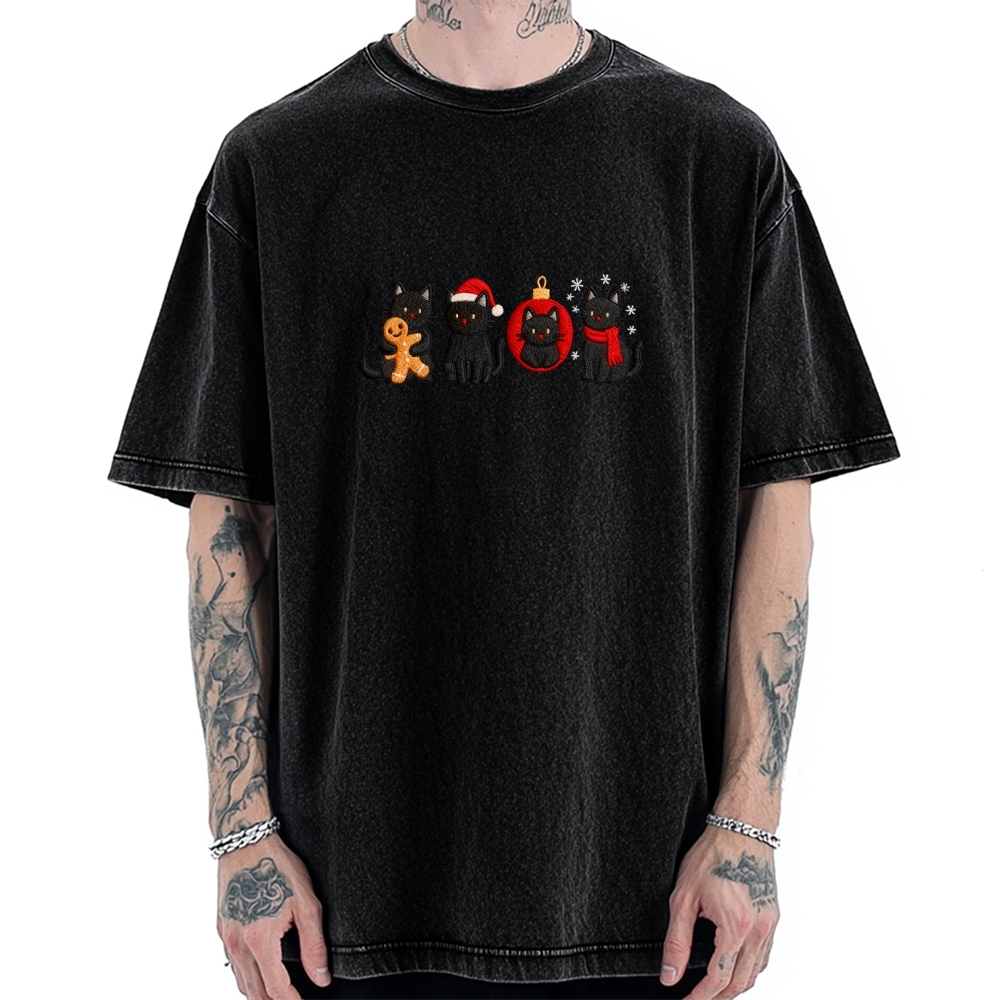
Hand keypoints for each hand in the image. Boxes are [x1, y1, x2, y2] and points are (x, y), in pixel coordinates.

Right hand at [217, 836, 330, 998]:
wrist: (247, 843)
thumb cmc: (278, 867)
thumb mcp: (306, 904)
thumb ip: (314, 945)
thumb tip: (320, 978)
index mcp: (260, 941)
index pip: (276, 990)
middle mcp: (238, 944)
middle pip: (254, 993)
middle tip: (292, 998)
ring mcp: (227, 937)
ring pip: (240, 981)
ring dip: (258, 993)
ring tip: (278, 992)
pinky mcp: (222, 928)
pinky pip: (232, 963)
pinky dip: (246, 975)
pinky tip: (259, 971)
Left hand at [660, 827, 778, 998]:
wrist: (742, 830)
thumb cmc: (713, 855)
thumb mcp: (684, 897)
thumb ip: (676, 940)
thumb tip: (670, 975)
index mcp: (735, 927)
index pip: (719, 979)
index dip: (700, 997)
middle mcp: (758, 931)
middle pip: (741, 983)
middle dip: (718, 996)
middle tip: (697, 997)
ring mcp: (769, 925)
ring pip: (756, 973)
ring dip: (735, 985)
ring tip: (713, 987)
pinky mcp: (773, 917)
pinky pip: (765, 956)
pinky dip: (750, 968)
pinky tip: (734, 965)